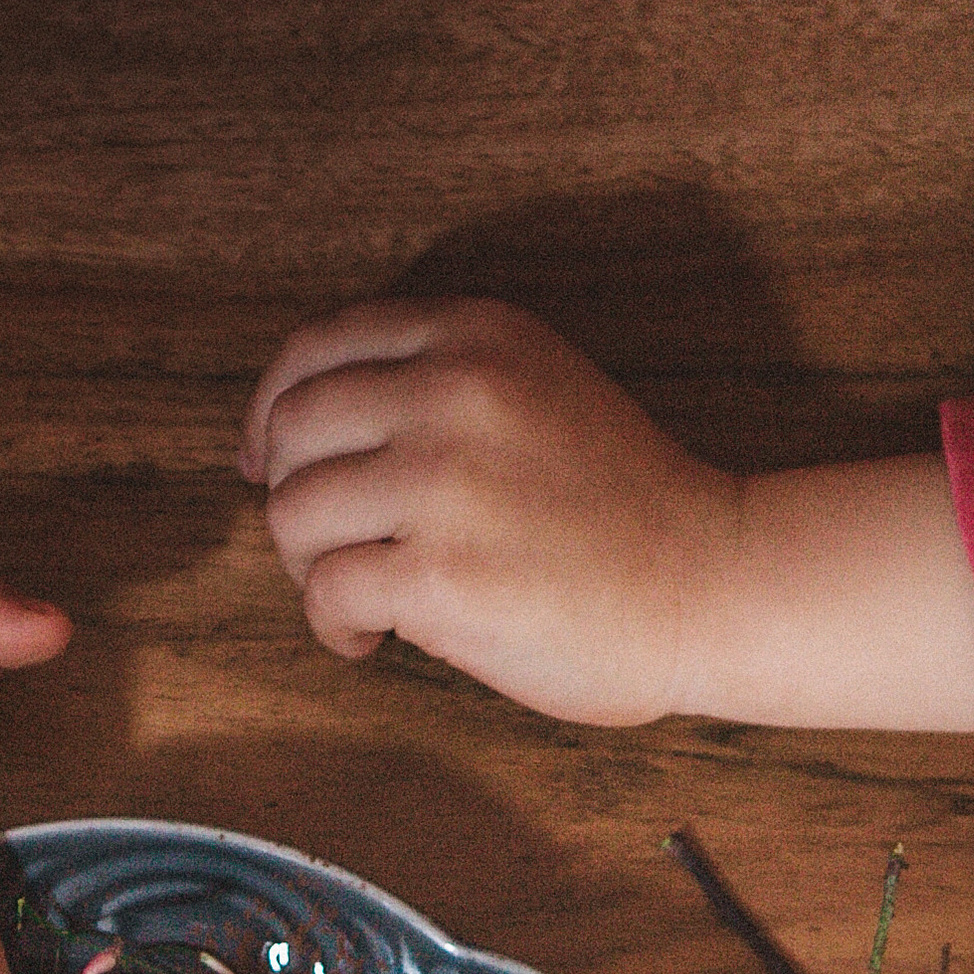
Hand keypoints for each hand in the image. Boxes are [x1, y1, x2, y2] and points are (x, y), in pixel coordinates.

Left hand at [239, 297, 734, 724]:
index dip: (272, 411)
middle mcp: (452, 390)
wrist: (708, 582)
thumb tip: (301, 425)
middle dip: (291, 497)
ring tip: (361, 597)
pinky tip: (372, 640)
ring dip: (309, 568)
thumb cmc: (619, 504)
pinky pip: (325, 593)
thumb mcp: (535, 387)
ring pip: (293, 514)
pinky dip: (334, 627)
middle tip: (331, 548)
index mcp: (474, 334)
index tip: (266, 462)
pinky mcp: (439, 574)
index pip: (317, 350)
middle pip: (292, 431)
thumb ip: (438, 378)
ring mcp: (444, 481)